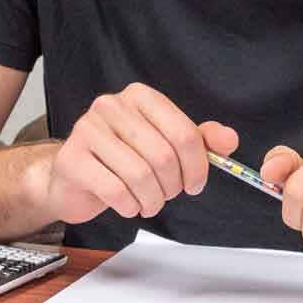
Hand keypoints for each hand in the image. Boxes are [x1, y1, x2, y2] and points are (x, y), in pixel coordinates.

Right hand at [29, 83, 237, 223]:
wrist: (74, 178)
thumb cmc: (121, 160)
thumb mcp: (164, 144)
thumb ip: (199, 140)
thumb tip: (230, 140)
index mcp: (140, 96)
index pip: (183, 133)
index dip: (198, 166)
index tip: (196, 184)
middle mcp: (111, 105)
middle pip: (164, 156)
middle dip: (173, 186)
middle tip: (168, 196)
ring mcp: (88, 129)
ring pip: (140, 175)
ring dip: (152, 200)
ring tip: (149, 203)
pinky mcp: (73, 158)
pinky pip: (115, 190)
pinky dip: (129, 206)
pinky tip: (128, 205)